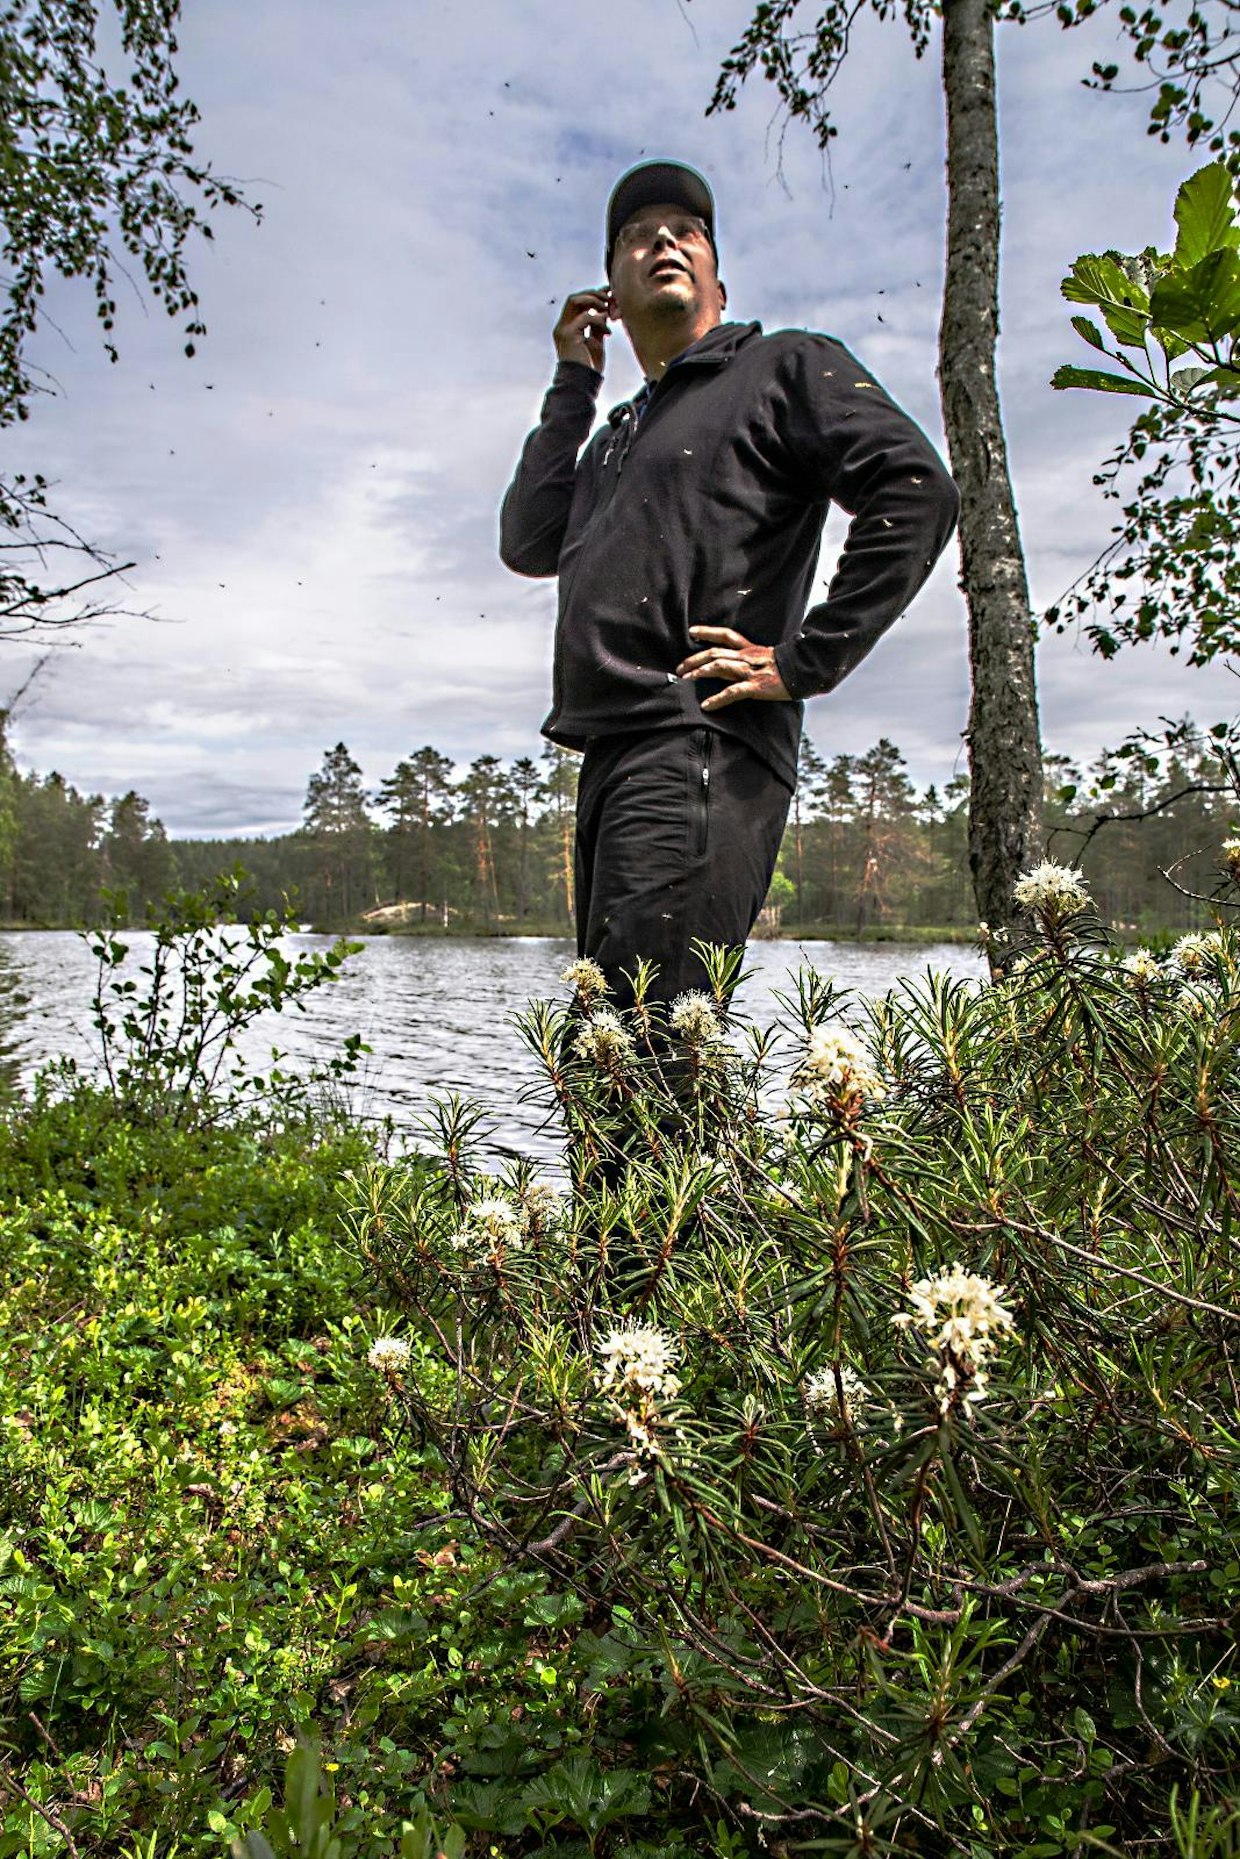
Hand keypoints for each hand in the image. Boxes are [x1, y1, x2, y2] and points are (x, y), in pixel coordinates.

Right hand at [553, 288, 615, 371]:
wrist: (582, 385)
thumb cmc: (588, 369)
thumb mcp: (595, 343)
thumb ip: (597, 327)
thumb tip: (605, 312)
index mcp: (566, 329)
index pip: (576, 304)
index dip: (591, 296)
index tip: (607, 294)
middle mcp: (562, 327)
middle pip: (574, 298)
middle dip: (593, 294)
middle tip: (609, 298)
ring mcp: (563, 330)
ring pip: (575, 301)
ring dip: (594, 301)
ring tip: (607, 308)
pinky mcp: (569, 335)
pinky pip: (586, 317)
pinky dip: (599, 321)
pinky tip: (608, 332)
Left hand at [676, 626, 791, 710]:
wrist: (806, 671)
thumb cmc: (789, 666)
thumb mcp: (769, 657)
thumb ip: (754, 658)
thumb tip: (740, 662)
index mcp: (750, 649)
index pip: (726, 635)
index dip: (707, 632)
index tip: (691, 632)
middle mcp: (747, 657)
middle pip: (715, 652)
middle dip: (694, 659)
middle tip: (679, 668)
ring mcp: (750, 671)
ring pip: (719, 666)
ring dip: (700, 672)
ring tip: (687, 680)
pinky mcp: (755, 687)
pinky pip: (732, 692)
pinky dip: (717, 699)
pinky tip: (706, 705)